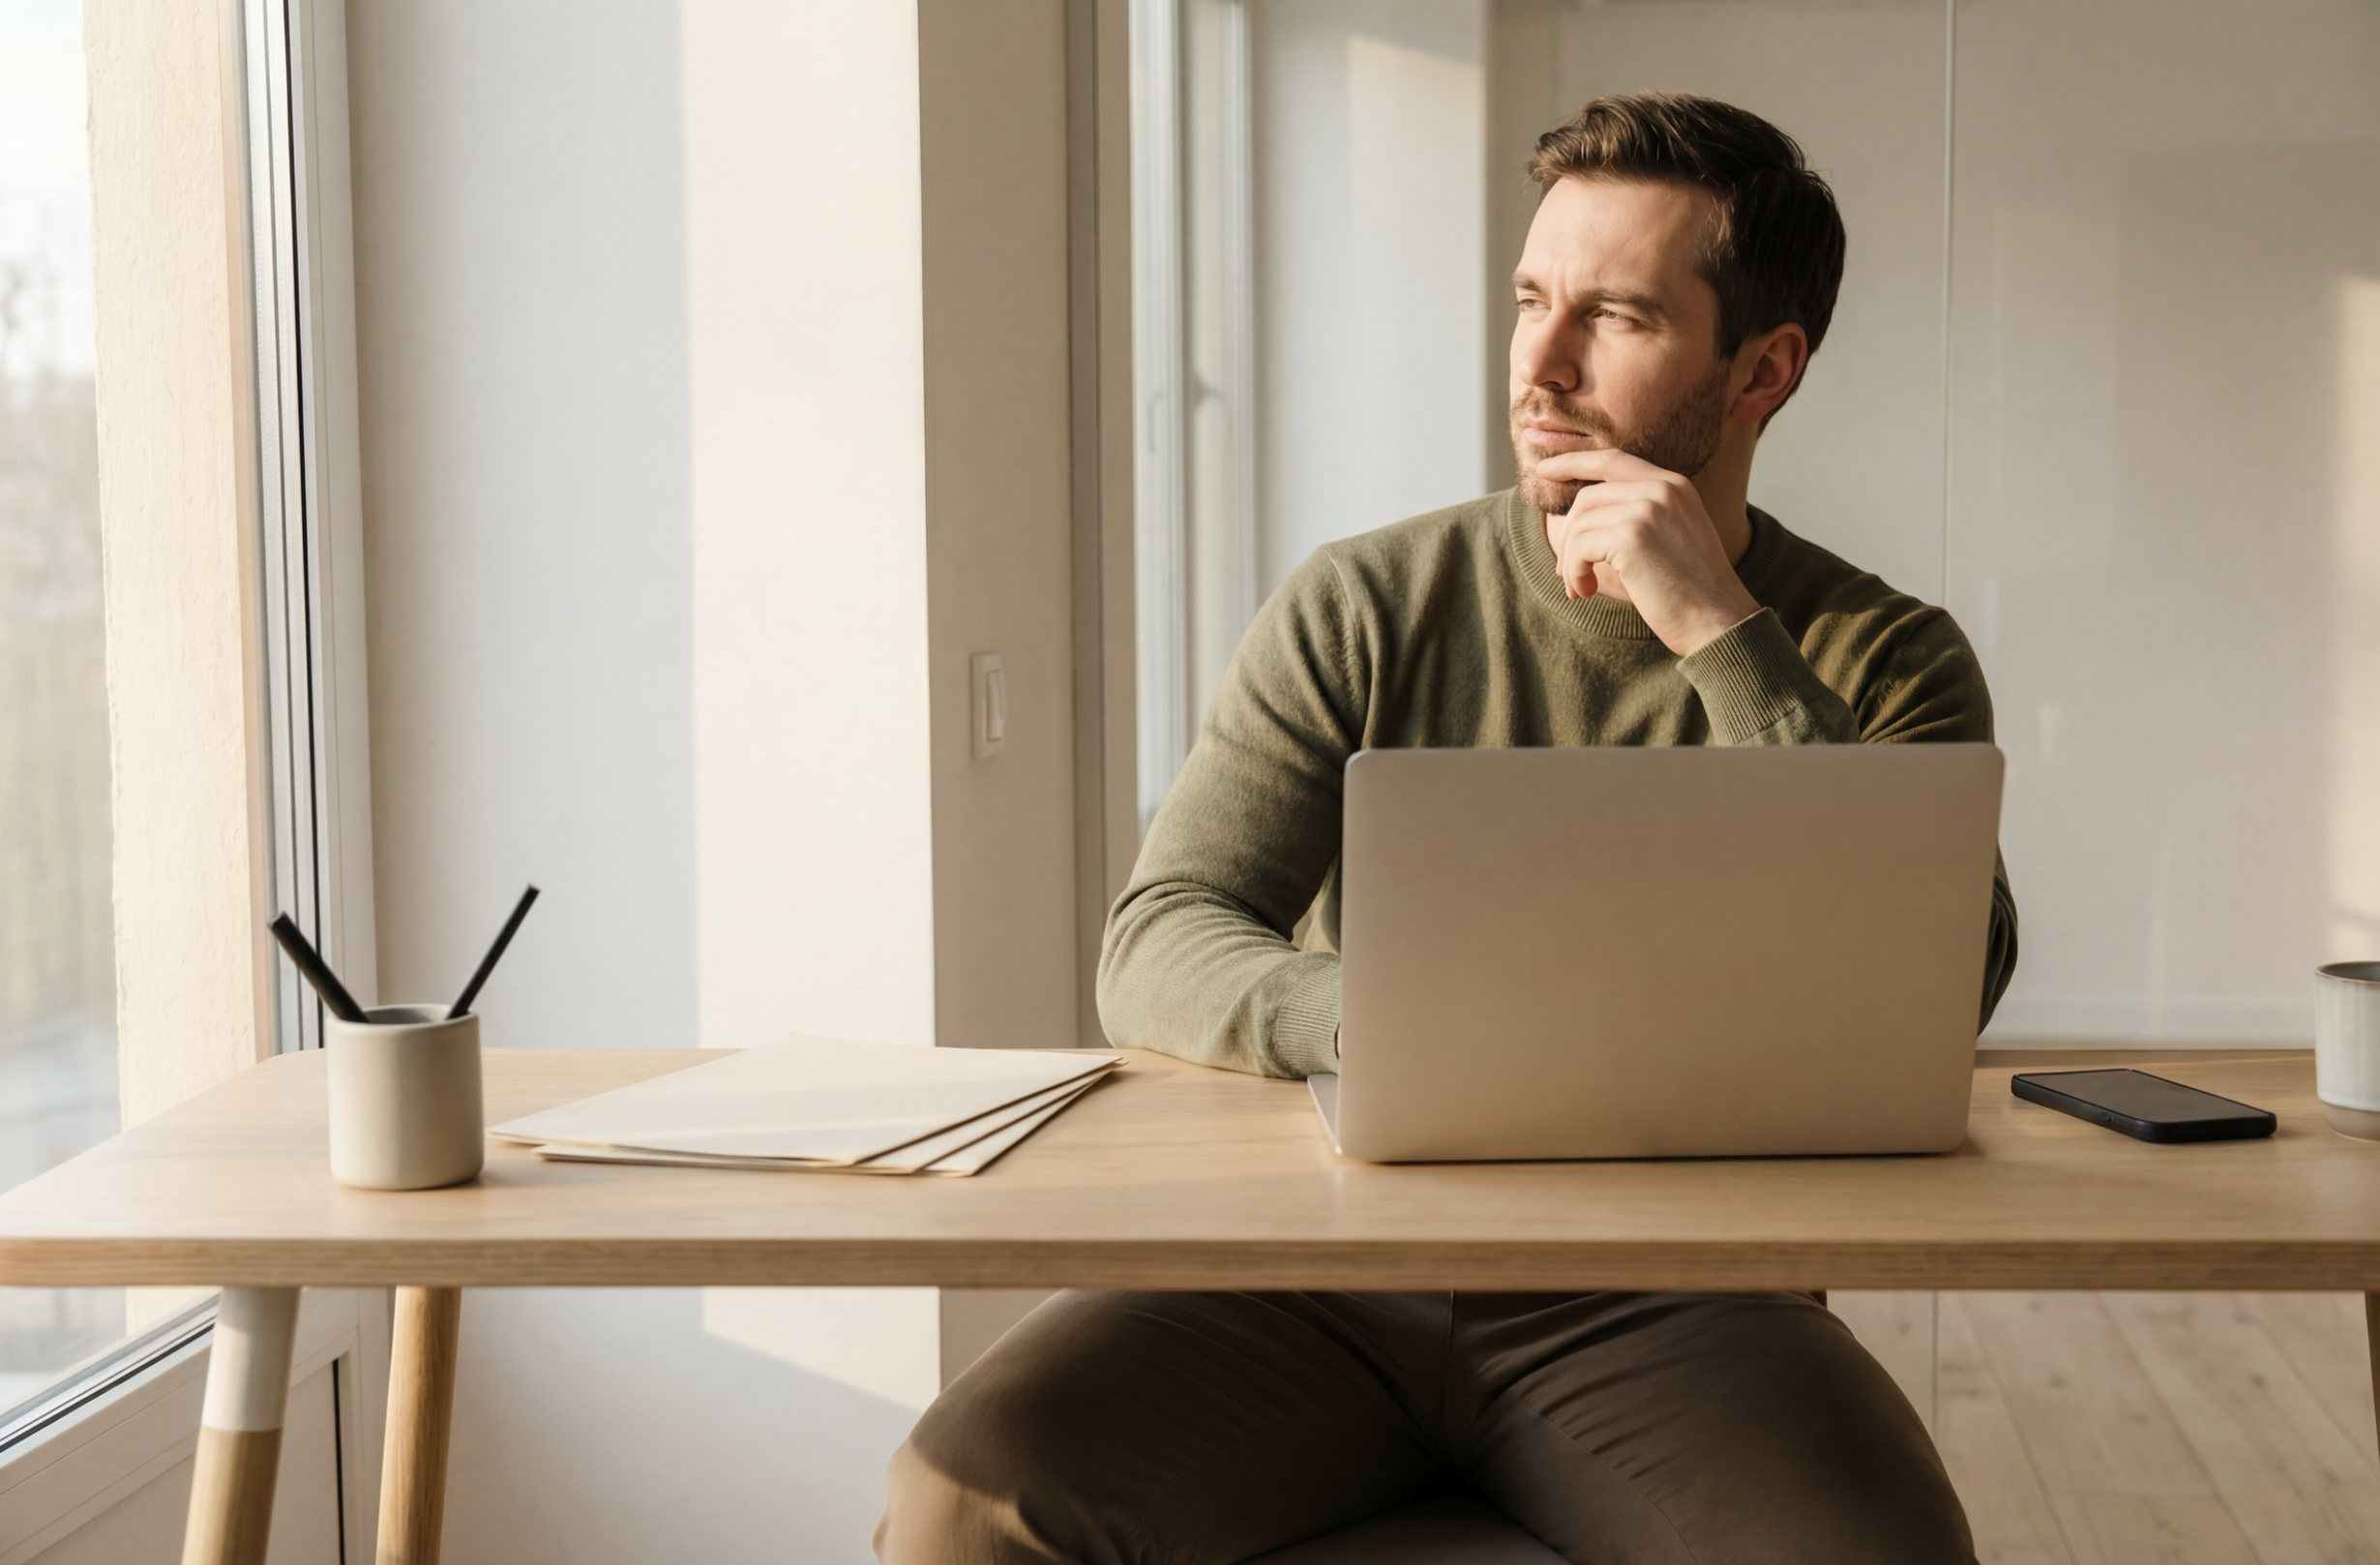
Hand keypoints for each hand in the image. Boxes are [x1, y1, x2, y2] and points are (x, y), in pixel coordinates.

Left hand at [1536, 448, 1761, 656]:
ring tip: (1581, 588)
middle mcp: (1662, 488)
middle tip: (1567, 572)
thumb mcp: (1668, 538)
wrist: (1719, 621)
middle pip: (1587, 496)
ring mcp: (1648, 508)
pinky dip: (1574, 572)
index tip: (1543, 470)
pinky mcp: (1631, 536)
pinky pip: (1578, 547)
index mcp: (1674, 484)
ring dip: (1571, 562)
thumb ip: (1635, 516)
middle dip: (1568, 534)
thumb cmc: (1690, 592)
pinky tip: (1586, 592)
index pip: (1612, 459)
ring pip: (1579, 524)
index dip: (1573, 461)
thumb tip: (1577, 517)